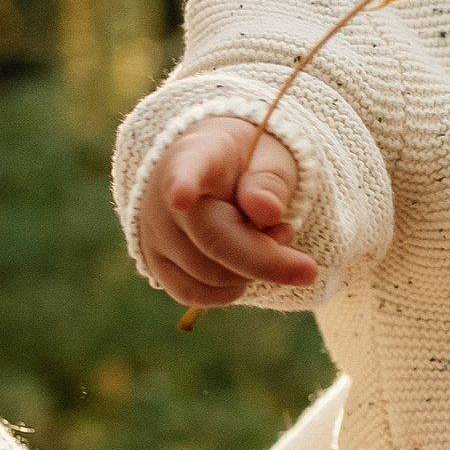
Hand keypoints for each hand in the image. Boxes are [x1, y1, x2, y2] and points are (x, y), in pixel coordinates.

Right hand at [140, 119, 316, 303]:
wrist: (216, 174)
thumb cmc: (248, 165)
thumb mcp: (270, 159)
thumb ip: (271, 181)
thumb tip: (267, 212)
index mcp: (196, 155)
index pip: (187, 169)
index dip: (183, 184)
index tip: (181, 196)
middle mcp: (163, 197)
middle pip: (214, 241)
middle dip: (268, 258)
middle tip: (294, 240)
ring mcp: (155, 235)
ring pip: (212, 277)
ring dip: (254, 270)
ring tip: (267, 238)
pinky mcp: (156, 266)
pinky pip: (196, 294)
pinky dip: (232, 288)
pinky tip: (245, 264)